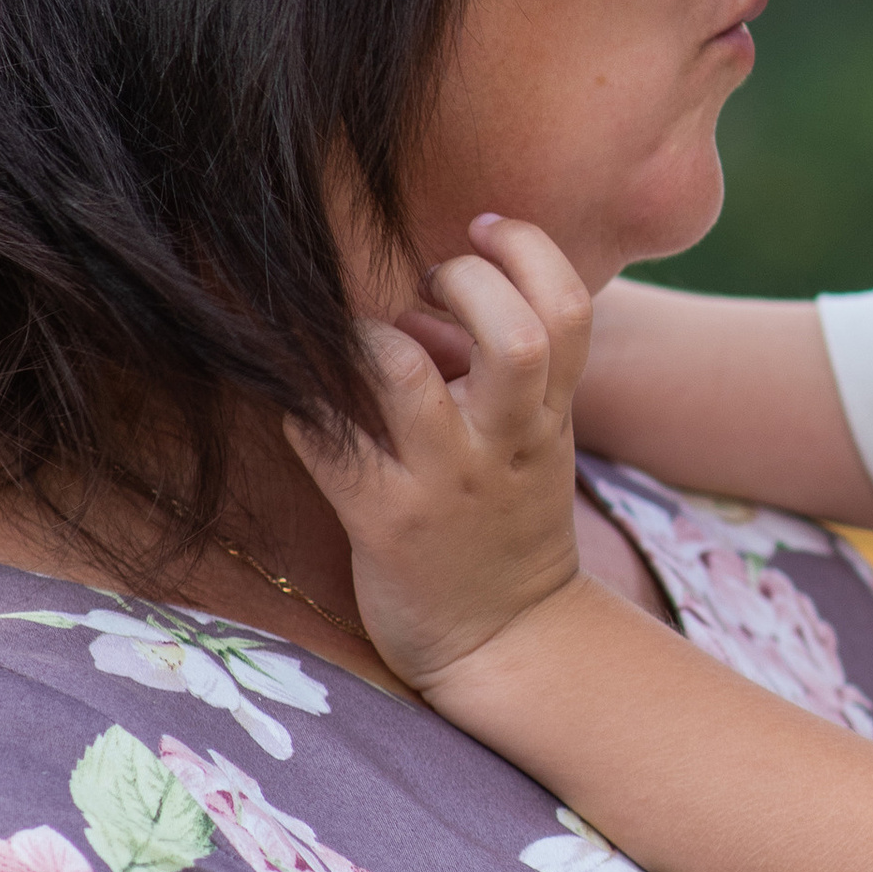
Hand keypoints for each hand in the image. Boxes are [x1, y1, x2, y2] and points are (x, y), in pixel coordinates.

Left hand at [286, 215, 595, 694]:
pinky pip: (327, 438)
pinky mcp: (382, 520)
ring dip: (367, 335)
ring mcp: (444, 481)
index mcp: (547, 414)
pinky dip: (304, 403)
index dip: (526, 249)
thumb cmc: (505, 523)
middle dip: (463, 280)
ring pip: (404, 372)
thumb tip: (428, 295)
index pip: (567, 309)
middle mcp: (503, 441)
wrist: (506, 642)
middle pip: (514, 336)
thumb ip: (498, 366)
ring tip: (359, 342)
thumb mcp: (534, 439)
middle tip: (428, 281)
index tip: (483, 229)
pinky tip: (304, 402)